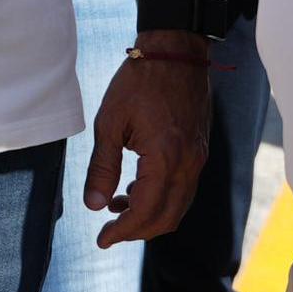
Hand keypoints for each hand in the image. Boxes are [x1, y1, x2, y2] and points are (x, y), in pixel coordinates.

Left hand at [86, 46, 210, 246]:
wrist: (175, 51)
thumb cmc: (139, 81)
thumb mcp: (110, 122)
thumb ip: (102, 167)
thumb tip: (93, 205)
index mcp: (165, 158)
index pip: (146, 212)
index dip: (123, 232)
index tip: (102, 240)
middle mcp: (188, 163)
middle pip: (167, 218)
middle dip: (137, 231)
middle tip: (109, 231)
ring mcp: (198, 158)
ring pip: (178, 206)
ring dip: (149, 215)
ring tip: (117, 206)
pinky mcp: (199, 150)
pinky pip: (183, 188)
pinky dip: (162, 198)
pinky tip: (136, 188)